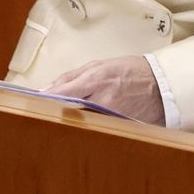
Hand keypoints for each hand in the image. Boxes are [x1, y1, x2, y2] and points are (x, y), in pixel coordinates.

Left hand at [44, 56, 163, 124]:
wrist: (160, 86)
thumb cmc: (129, 71)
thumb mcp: (99, 65)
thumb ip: (72, 76)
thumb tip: (48, 88)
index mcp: (95, 79)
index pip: (63, 92)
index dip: (47, 98)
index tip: (34, 101)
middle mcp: (101, 100)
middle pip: (68, 111)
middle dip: (55, 111)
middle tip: (42, 112)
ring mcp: (109, 116)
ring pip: (79, 122)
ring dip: (69, 120)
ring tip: (60, 119)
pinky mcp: (115, 128)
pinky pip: (94, 128)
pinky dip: (85, 126)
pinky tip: (80, 125)